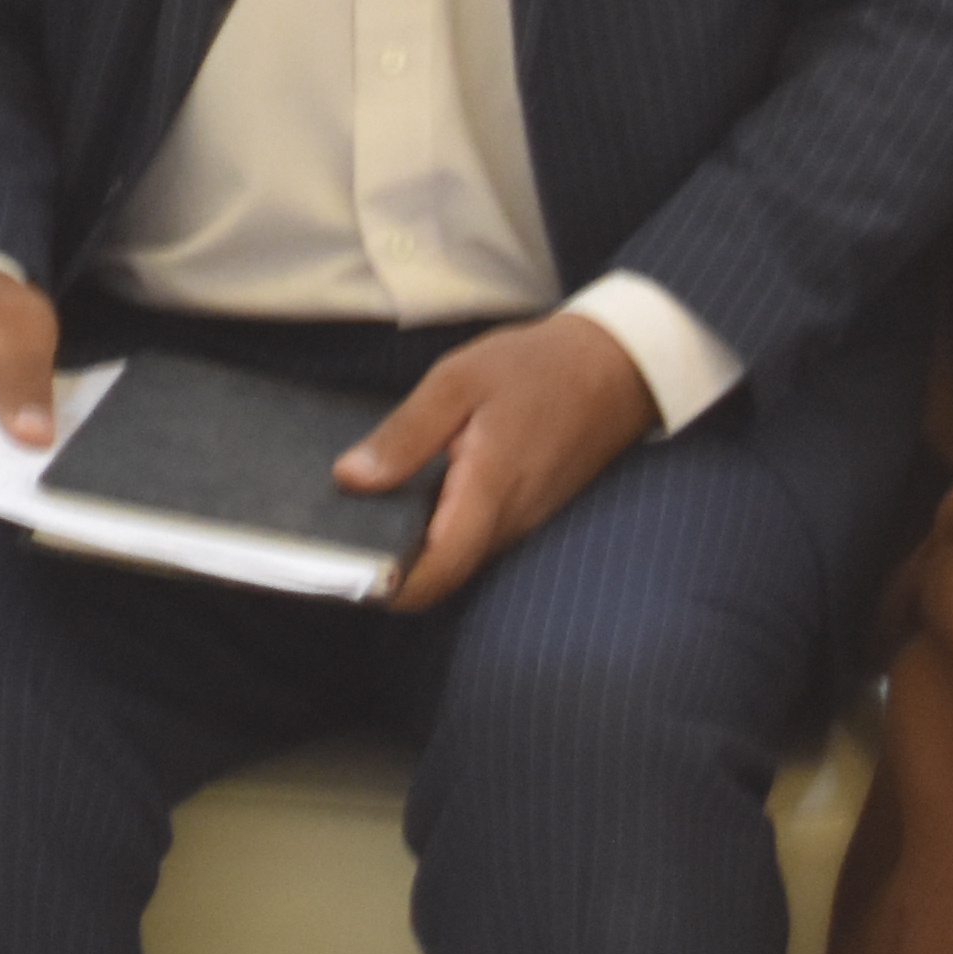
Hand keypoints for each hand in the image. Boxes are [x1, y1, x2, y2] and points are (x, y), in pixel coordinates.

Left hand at [340, 312, 658, 614]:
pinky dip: (440, 525)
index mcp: (487, 493)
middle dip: (390, 566)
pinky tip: (411, 488)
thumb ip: (405, 434)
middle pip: (440, 574)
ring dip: (415, 545)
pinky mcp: (526, 511)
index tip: (342, 572)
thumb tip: (350, 478)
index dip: (385, 587)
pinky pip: (475, 534)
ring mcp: (521, 522)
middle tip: (336, 534)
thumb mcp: (458, 382)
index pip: (434, 576)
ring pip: (457, 556)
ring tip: (365, 507)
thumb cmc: (536, 367)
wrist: (617, 366)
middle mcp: (508, 523)